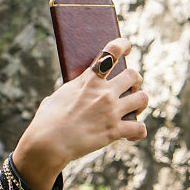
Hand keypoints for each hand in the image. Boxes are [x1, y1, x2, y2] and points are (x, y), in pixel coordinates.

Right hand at [12, 36, 148, 189]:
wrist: (48, 144)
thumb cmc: (46, 121)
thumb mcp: (57, 97)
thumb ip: (71, 91)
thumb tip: (72, 93)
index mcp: (88, 81)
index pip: (111, 52)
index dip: (123, 45)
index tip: (127, 47)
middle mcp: (103, 93)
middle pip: (134, 75)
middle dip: (135, 81)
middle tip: (130, 88)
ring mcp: (111, 112)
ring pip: (143, 98)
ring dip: (140, 103)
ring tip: (134, 109)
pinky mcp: (115, 131)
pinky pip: (140, 128)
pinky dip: (138, 132)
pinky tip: (131, 135)